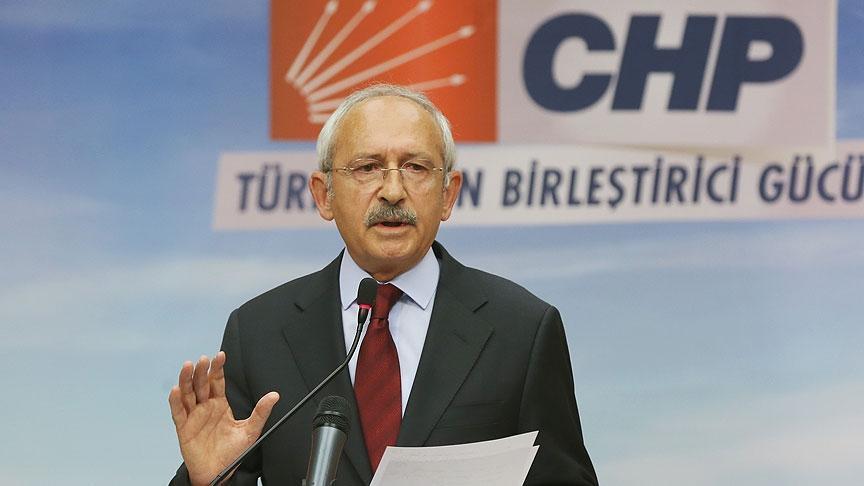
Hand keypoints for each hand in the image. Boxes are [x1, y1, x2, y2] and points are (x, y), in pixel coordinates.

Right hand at [168, 352, 278, 485]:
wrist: (219, 472)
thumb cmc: (232, 452)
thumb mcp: (251, 430)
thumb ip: (261, 412)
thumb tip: (274, 396)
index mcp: (220, 404)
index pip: (217, 381)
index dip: (217, 368)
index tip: (220, 356)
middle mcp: (205, 407)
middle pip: (201, 384)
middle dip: (201, 371)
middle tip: (203, 359)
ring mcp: (193, 416)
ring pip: (187, 394)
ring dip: (186, 380)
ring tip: (188, 366)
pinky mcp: (184, 428)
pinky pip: (178, 413)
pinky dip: (176, 401)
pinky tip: (176, 390)